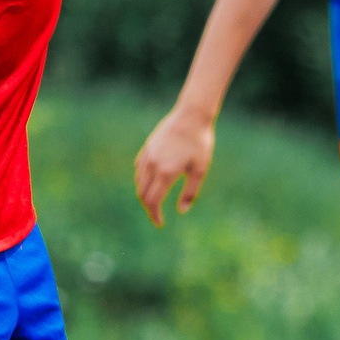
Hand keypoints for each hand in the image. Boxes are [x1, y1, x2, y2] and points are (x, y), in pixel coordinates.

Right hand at [134, 106, 214, 226]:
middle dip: (149, 208)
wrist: (191, 115)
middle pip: (143, 194)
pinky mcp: (147, 148)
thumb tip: (182, 211)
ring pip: (139, 182)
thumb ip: (190, 192)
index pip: (153, 201)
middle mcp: (153, 165)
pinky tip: (150, 182)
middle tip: (157, 215)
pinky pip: (139, 169)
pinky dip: (142, 180)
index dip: (155, 215)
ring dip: (144, 194)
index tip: (160, 223)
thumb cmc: (200, 143)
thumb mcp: (200, 170)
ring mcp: (148, 155)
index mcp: (166, 173)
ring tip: (155, 200)